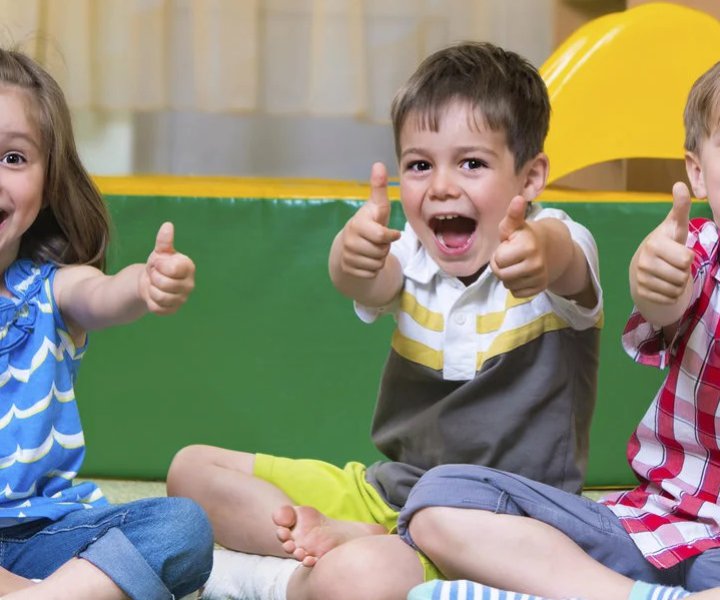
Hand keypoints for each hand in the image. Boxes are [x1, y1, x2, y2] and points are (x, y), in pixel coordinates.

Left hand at [139, 222, 195, 314]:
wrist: (151, 281)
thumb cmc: (159, 264)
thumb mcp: (160, 251)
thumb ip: (164, 240)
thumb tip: (168, 225)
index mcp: (188, 267)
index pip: (172, 269)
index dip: (159, 265)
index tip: (158, 263)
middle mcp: (190, 284)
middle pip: (165, 284)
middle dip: (154, 278)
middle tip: (155, 275)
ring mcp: (182, 298)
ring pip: (160, 297)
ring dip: (151, 289)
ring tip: (154, 285)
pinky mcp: (173, 310)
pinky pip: (157, 308)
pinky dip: (151, 301)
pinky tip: (154, 295)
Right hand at [339, 162, 400, 277]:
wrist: (349, 243)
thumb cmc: (369, 222)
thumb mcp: (376, 206)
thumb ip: (379, 188)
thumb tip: (379, 164)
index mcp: (358, 224)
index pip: (381, 236)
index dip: (390, 236)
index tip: (392, 234)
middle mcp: (350, 240)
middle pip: (381, 251)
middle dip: (384, 247)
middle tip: (378, 240)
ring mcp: (347, 256)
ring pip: (377, 264)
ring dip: (379, 258)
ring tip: (373, 248)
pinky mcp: (348, 269)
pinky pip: (371, 273)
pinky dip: (373, 268)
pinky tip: (367, 259)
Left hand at [491, 196, 548, 296]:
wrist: (547, 248)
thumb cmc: (521, 236)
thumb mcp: (514, 225)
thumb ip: (513, 214)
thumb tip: (518, 199)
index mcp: (528, 246)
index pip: (498, 260)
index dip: (498, 254)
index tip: (508, 246)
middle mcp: (536, 263)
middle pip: (501, 275)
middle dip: (500, 266)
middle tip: (509, 257)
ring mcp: (540, 277)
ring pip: (508, 285)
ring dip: (507, 276)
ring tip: (515, 264)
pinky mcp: (540, 288)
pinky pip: (516, 293)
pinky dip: (515, 286)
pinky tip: (521, 274)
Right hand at [632, 181, 693, 304]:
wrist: (643, 263)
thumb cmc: (666, 242)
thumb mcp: (675, 225)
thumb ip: (680, 207)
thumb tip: (680, 184)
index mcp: (654, 244)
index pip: (686, 260)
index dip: (688, 257)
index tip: (679, 252)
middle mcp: (644, 262)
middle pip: (682, 277)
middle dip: (684, 272)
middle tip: (675, 265)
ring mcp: (641, 278)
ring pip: (676, 290)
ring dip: (679, 285)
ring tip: (670, 274)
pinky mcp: (641, 292)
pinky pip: (667, 299)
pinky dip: (671, 295)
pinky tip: (664, 285)